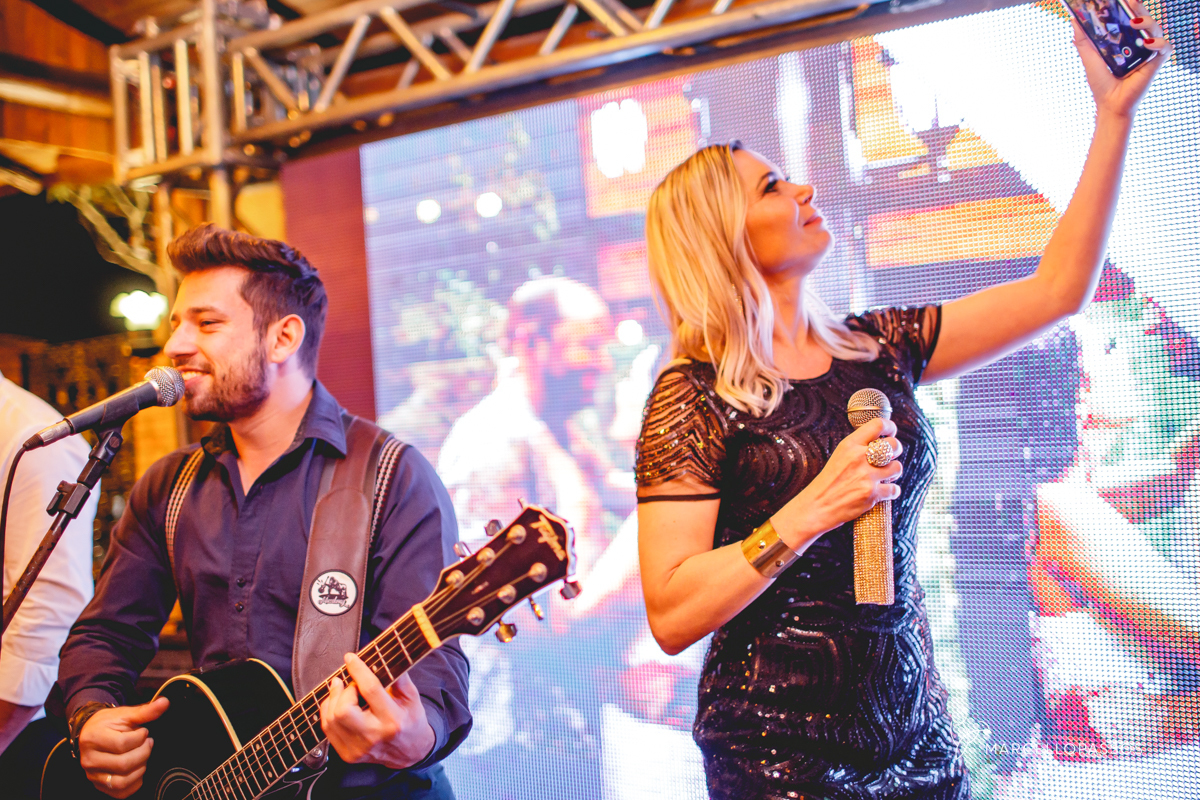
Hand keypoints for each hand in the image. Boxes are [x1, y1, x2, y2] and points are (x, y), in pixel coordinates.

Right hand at [78, 697, 168, 798]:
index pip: (122, 744)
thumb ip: (145, 711)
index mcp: (93, 738)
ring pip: (122, 781)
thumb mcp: (125, 714)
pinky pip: (120, 792)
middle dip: (143, 753)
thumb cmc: (109, 723)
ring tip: (142, 755)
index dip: (140, 737)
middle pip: (124, 764)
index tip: (143, 732)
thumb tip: (165, 702)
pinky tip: (138, 769)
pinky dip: (135, 782)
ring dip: (140, 768)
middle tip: (147, 743)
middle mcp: (89, 759)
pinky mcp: (98, 785)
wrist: (90, 732)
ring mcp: (92, 774)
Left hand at [320, 654, 435, 768]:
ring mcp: (359, 748)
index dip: (358, 670)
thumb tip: (385, 657)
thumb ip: (399, 677)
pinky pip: (328, 729)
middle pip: (343, 710)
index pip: (370, 690)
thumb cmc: (411, 720)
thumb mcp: (412, 697)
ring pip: (331, 719)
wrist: (410, 752)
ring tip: (342, 691)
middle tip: (350, 684)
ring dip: (333, 699)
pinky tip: (337, 705)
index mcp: (393, 719)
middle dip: (343, 691)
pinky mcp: (348, 754)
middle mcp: (374, 736)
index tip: (350, 658)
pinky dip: (329, 712)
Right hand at [778, 417, 902, 548]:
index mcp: (849, 445)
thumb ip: (857, 448)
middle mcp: (859, 457)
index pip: (878, 425)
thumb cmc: (827, 483)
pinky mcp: (872, 494)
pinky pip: (894, 489)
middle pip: (893, 445)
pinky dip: (892, 491)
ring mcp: (867, 476)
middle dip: (896, 450)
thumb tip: (880, 443)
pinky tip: (885, 491)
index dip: (890, 427)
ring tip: (886, 476)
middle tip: (891, 456)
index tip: (891, 432)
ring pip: (897, 467)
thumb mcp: (838, 456)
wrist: (816, 507)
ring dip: (894, 472)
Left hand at [1072, 2, 1170, 119]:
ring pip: (1156, 29)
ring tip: (1134, 22)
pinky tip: (1146, 44)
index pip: (1129, 18)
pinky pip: (1165, 47)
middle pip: (1144, 19)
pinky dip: (1159, 43)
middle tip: (1130, 1)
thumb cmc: (1101, 84)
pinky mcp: (1156, 63)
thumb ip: (1083, 40)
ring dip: (1148, 22)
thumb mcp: (1089, 58)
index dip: (1129, 7)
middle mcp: (1138, 44)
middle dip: (1139, 8)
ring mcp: (1148, 52)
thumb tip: (1074, 20)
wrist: (1109, 105)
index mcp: (1124, 40)